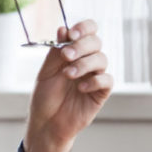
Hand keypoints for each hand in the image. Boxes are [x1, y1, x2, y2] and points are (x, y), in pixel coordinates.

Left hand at [24, 20, 112, 151]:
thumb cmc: (45, 97)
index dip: (83, 28)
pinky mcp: (101, 93)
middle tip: (65, 56)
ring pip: (101, 59)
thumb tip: (63, 28)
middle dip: (81, 46)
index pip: (87, 31)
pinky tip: (81, 88)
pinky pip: (107, 80)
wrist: (46, 123)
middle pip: (96, 42)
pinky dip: (95, 81)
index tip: (71, 34)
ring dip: (84, 64)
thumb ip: (55, 52)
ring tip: (68, 75)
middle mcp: (86, 61)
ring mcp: (95, 76)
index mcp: (73, 53)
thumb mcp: (46, 72)